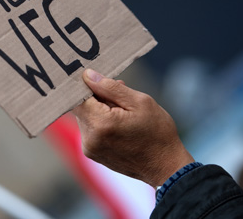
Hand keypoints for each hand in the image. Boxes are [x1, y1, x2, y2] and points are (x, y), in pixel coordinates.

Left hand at [72, 69, 194, 187]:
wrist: (166, 167)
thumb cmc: (158, 133)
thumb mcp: (140, 102)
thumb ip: (110, 87)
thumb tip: (87, 75)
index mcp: (101, 123)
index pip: (76, 96)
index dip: (85, 86)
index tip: (98, 81)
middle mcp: (90, 137)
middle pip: (80, 107)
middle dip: (96, 98)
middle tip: (120, 96)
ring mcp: (89, 148)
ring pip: (85, 118)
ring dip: (99, 111)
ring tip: (124, 112)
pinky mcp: (92, 153)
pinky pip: (89, 130)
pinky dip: (100, 123)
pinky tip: (119, 125)